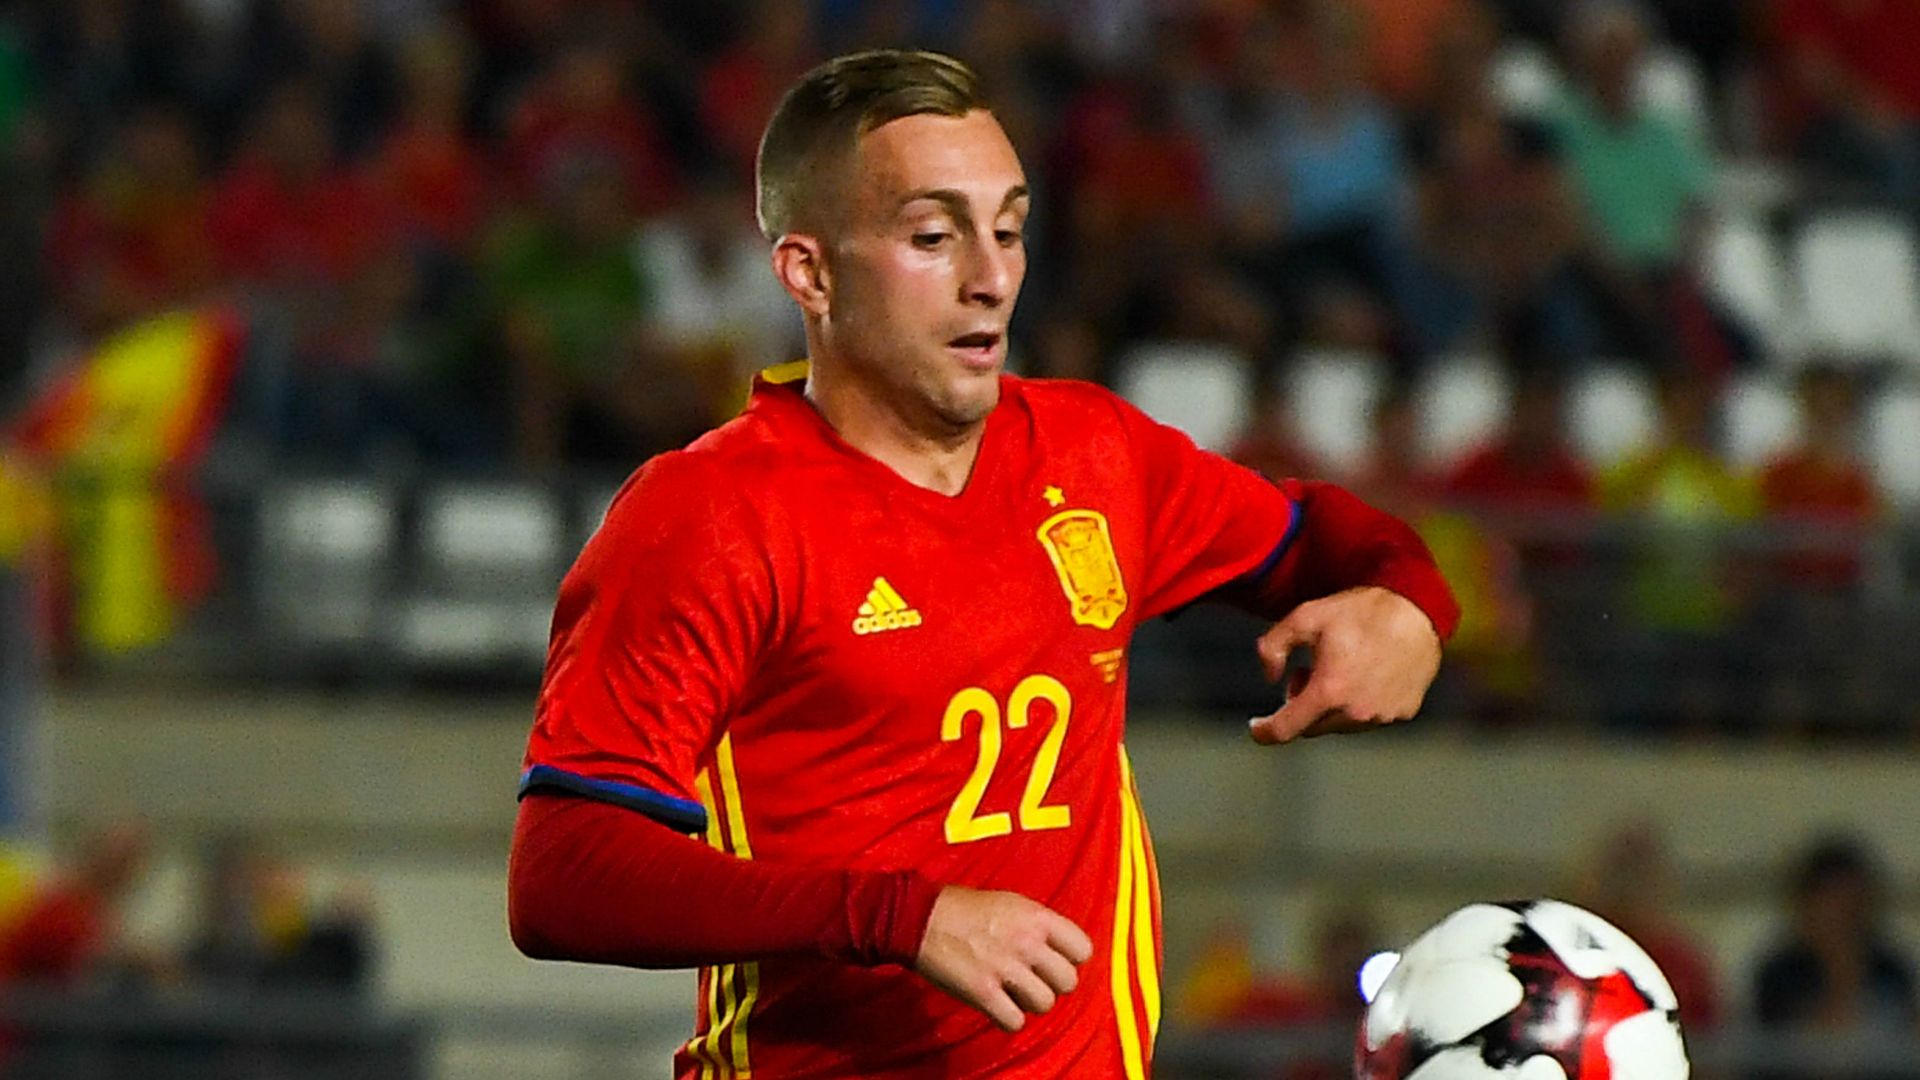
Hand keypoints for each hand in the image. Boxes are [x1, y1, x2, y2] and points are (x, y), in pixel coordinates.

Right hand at [913, 885, 1092, 1031]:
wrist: (920, 918)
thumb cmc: (965, 908)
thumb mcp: (1012, 903)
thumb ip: (1039, 925)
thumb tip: (1061, 950)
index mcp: (1036, 917)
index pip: (1083, 949)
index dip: (1070, 960)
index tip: (1054, 962)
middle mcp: (1026, 942)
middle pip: (1068, 981)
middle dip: (1052, 984)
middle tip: (1032, 980)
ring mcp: (1006, 968)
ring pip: (1045, 1004)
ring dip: (1030, 1003)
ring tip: (1013, 992)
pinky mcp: (984, 992)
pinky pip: (1015, 1021)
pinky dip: (1008, 1019)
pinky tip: (998, 1005)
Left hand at [1248, 586, 1441, 744]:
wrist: (1418, 610)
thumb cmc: (1360, 611)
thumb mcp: (1305, 617)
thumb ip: (1273, 648)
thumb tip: (1269, 677)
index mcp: (1329, 692)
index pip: (1286, 729)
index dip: (1265, 732)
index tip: (1256, 729)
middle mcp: (1356, 713)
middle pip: (1313, 725)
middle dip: (1301, 705)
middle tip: (1304, 674)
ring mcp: (1383, 716)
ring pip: (1341, 724)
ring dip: (1331, 707)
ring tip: (1338, 669)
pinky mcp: (1403, 712)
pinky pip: (1371, 717)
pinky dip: (1359, 704)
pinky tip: (1365, 674)